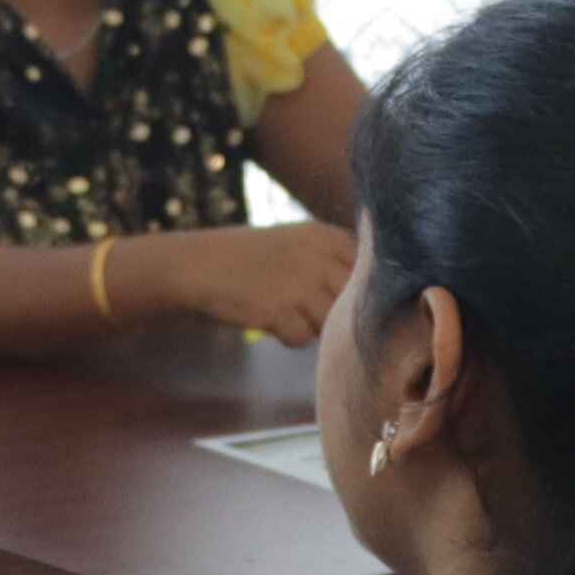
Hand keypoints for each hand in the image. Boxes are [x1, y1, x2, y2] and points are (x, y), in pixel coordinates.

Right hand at [160, 224, 355, 346]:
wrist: (200, 264)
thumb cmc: (253, 259)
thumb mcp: (299, 244)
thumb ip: (336, 262)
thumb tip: (374, 300)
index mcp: (326, 236)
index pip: (370, 271)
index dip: (359, 292)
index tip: (335, 298)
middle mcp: (319, 256)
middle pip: (354, 302)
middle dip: (336, 312)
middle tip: (308, 310)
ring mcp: (300, 284)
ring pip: (330, 322)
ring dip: (312, 324)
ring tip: (288, 312)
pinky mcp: (280, 310)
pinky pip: (303, 339)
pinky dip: (289, 336)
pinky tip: (270, 321)